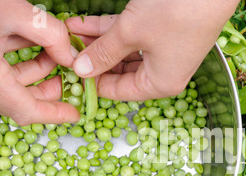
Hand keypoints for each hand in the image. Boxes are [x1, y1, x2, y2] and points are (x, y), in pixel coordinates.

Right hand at [0, 0, 80, 125]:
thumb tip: (70, 55)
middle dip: (47, 90)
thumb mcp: (13, 9)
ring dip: (32, 73)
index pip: (26, 110)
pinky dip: (14, 62)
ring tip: (53, 53)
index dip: (54, 114)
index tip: (74, 114)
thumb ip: (50, 35)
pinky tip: (30, 43)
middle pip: (17, 100)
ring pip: (5, 85)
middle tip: (68, 77)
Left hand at [66, 0, 238, 101]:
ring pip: (123, 52)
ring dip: (98, 41)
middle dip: (92, 58)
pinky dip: (111, 31)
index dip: (91, 83)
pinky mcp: (164, 34)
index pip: (117, 92)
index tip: (68, 72)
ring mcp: (164, 52)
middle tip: (66, 49)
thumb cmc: (178, 12)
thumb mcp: (130, 33)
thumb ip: (103, 52)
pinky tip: (87, 22)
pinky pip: (132, 37)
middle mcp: (163, 73)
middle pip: (119, 72)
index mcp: (160, 84)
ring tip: (71, 31)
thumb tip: (81, 69)